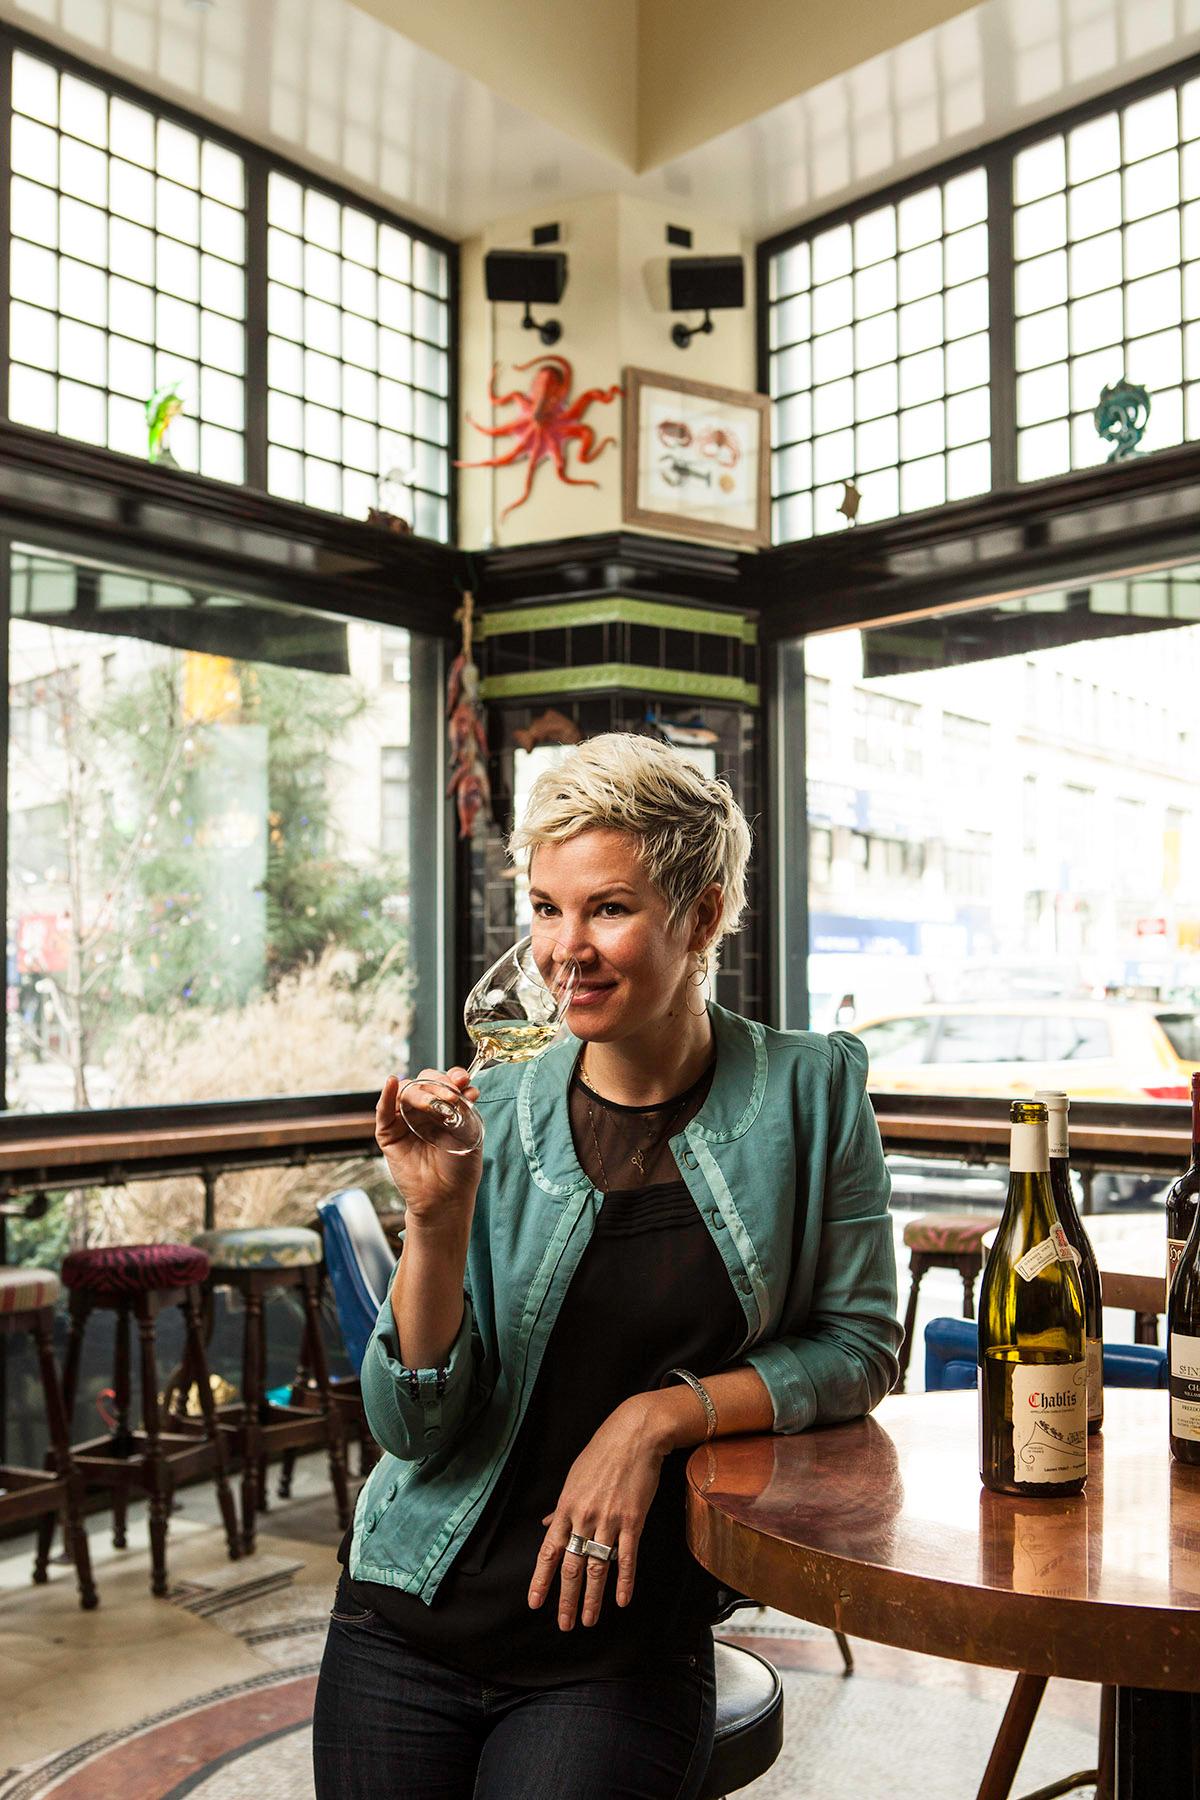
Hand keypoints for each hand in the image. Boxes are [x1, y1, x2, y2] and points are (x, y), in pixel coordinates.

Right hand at [375, 1069, 481, 1224]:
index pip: (444, 1081)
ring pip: (405, 1093)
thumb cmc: (460, 1167)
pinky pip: (383, 1110)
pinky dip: (386, 1094)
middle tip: (451, 1098)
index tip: (463, 1080)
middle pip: (423, 1081)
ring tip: (435, 1104)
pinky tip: (391, 1083)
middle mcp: (423, 1111)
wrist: (447, 1197)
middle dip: (438, 1084)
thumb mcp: (469, 1132)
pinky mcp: (388, 1134)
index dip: (452, 1076)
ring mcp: (405, 1120)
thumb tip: (468, 1086)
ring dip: (420, 1092)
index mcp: (444, 1107)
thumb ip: (464, 1107)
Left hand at [527, 1398, 666, 1629]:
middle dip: (567, 1599)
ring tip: (589, 1621)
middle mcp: (584, 1518)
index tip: (535, 1603)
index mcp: (566, 1508)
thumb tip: (546, 1524)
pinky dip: (624, 1581)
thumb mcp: (573, 1478)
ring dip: (592, 1598)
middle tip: (564, 1624)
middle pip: (572, 1567)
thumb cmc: (601, 1454)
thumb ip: (561, 1507)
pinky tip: (621, 1600)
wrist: (634, 1436)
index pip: (548, 1551)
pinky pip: (626, 1557)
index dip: (541, 1580)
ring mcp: (608, 1521)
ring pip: (597, 1568)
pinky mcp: (632, 1521)